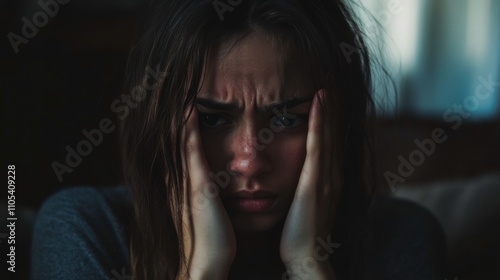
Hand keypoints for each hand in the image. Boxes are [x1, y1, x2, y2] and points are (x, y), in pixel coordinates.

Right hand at [177, 106, 235, 278]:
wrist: (207, 263)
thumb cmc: (213, 242)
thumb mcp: (209, 214)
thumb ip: (209, 199)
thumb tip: (215, 191)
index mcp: (187, 185)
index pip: (183, 149)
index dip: (183, 127)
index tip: (185, 105)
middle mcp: (182, 179)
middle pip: (176, 140)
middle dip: (178, 115)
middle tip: (179, 91)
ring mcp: (187, 181)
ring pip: (181, 140)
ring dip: (181, 116)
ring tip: (182, 91)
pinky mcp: (196, 185)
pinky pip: (190, 150)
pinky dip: (188, 128)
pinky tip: (189, 109)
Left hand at [280, 89, 340, 278]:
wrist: (306, 257)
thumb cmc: (299, 235)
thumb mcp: (304, 207)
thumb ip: (304, 191)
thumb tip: (296, 182)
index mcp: (328, 182)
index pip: (328, 147)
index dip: (327, 125)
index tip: (323, 106)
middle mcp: (332, 176)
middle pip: (333, 138)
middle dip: (331, 114)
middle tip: (327, 89)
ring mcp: (327, 178)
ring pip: (328, 137)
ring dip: (327, 113)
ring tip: (324, 90)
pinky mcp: (316, 182)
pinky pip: (317, 146)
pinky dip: (319, 123)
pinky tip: (317, 105)